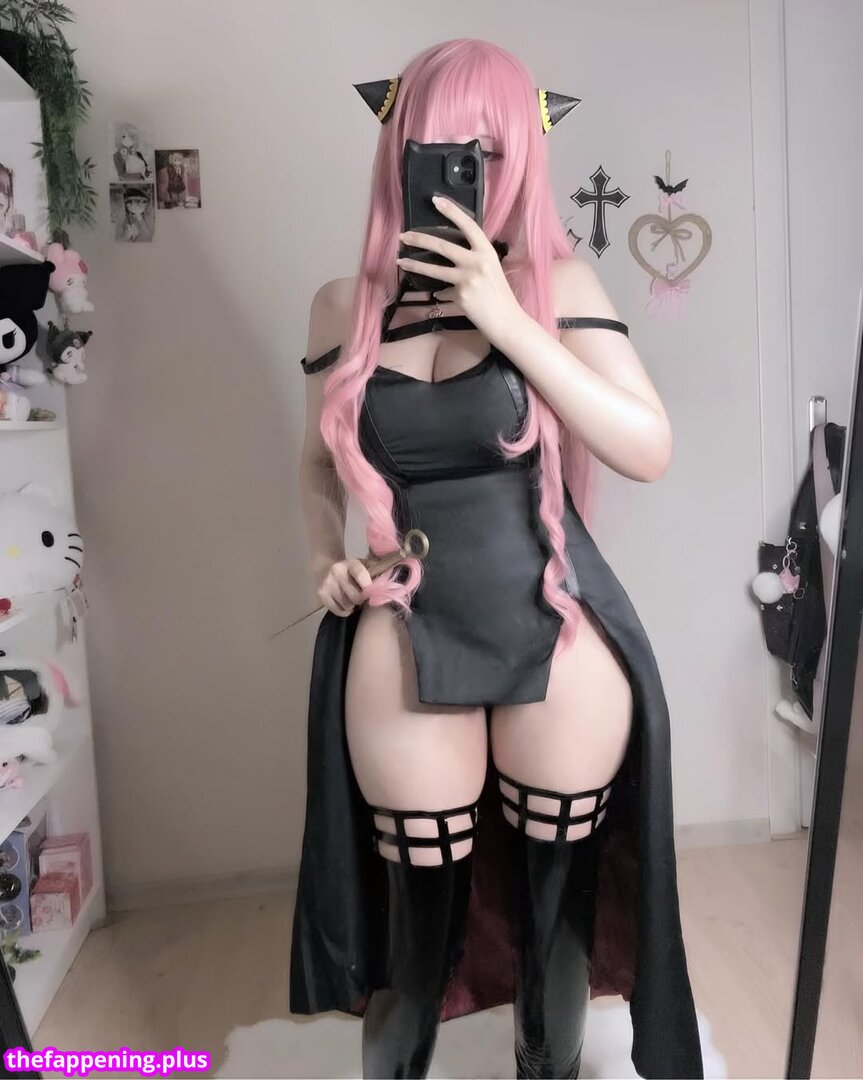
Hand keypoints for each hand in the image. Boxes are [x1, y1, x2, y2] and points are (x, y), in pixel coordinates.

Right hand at [316, 557, 372, 617]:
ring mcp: (327, 583)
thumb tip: (389, 582)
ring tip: (352, 599)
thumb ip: (375, 572)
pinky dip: (344, 611)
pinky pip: (338, 611)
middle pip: (355, 596)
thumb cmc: (350, 570)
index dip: (368, 585)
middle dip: (361, 599)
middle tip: (362, 597)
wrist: (324, 569)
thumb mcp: (362, 565)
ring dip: (352, 605)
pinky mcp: (321, 594)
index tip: (372, 592)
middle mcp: (336, 571)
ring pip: (347, 605)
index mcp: (350, 563)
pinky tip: (345, 604)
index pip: (360, 573)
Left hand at [397, 196, 523, 343]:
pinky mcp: (460, 296)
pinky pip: (443, 291)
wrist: (506, 320)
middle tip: (403, 236)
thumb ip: (474, 259)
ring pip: (434, 269)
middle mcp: (477, 262)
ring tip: (400, 261)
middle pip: (442, 246)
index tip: (436, 200)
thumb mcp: (491, 269)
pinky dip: (440, 293)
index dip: (452, 211)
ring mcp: (467, 279)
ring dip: (414, 265)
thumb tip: (451, 256)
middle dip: (419, 239)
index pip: (468, 225)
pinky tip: (438, 296)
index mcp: (487, 251)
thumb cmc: (499, 294)